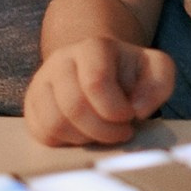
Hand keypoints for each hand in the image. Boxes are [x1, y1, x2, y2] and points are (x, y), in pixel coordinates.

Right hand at [23, 36, 174, 145]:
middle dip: (103, 130)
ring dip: (85, 138)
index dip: (115, 109)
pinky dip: (66, 143)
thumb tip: (137, 109)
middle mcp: (62, 61)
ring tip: (102, 133)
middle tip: (121, 132)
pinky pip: (41, 134)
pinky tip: (84, 134)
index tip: (130, 116)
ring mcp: (42, 82)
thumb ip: (159, 83)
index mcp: (93, 47)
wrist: (98, 67)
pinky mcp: (32, 106)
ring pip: (54, 123)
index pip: (96, 81)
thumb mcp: (155, 69)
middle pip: (74, 106)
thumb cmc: (128, 73)